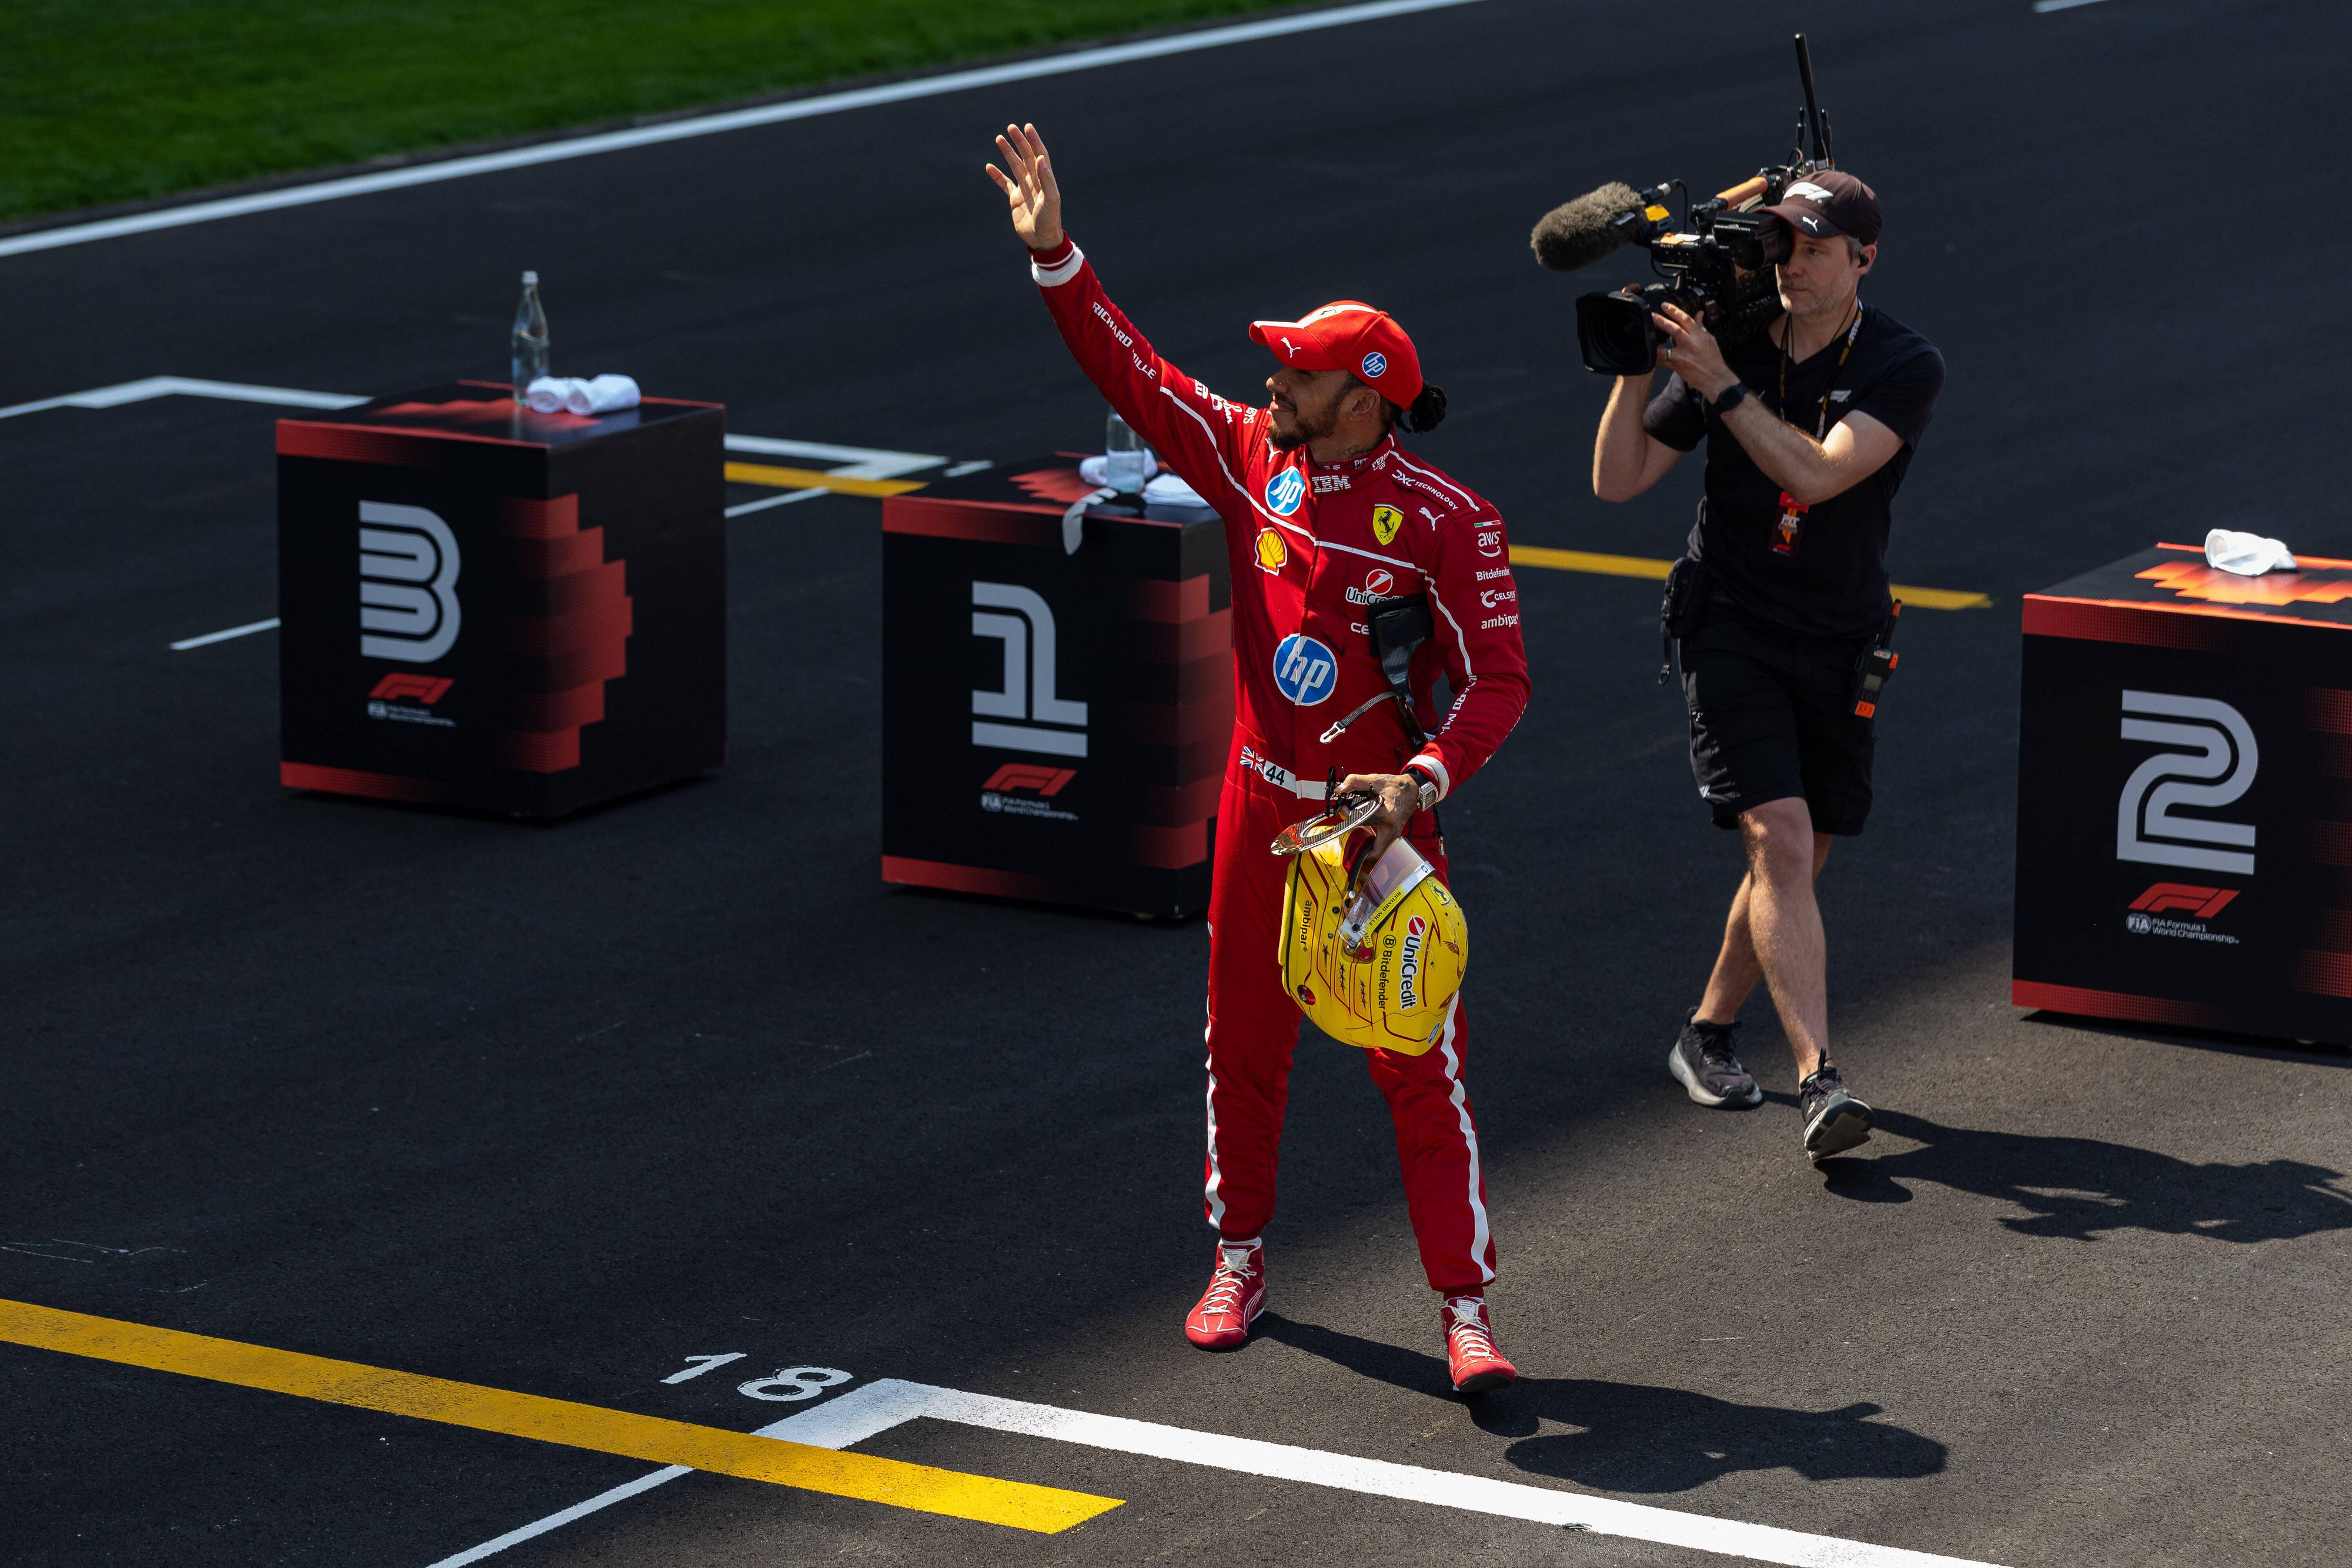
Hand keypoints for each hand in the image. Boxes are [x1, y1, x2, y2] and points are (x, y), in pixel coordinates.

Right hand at [984, 122, 1063, 251]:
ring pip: (1014, 166)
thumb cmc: (1049, 221)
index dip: (1034, 141)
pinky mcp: (1015, 199)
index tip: (1027, 127)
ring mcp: (1024, 189)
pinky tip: (989, 166)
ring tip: (999, 139)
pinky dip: (997, 175)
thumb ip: (1046, 179)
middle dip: (1019, 142)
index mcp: (1045, 179)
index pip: (1039, 155)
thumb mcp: (1050, 200)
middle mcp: (1035, 181)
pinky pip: (1005, 184)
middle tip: (1011, 128)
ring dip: (1007, 153)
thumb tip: (1040, 158)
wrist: (1041, 240)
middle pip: (1026, 157)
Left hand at [1334, 772, 1425, 873]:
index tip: (1343, 810)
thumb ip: (1354, 782)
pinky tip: (1364, 837)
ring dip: (1366, 851)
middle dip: (1359, 850)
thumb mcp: (1375, 780)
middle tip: (1349, 836)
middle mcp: (1392, 829)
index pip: (1361, 823)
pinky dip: (1372, 847)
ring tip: (1355, 839)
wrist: (1412, 790)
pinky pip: (1381, 849)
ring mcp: (1395, 835)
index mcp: (1386, 815)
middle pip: (1372, 852)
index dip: (1347, 817)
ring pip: (1378, 854)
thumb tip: (1339, 789)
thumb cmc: (1395, 786)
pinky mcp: (1394, 836)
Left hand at [1651, 302, 1735, 398]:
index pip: (1686, 319)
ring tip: (1646, 335)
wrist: (1715, 378)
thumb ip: (1700, 327)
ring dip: (1654, 342)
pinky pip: (1662, 361)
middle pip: (1675, 330)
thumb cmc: (1713, 359)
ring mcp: (1683, 357)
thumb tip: (1698, 314)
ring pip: (1666, 348)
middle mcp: (1691, 345)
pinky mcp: (1677, 367)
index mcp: (1699, 336)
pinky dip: (1655, 356)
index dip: (1675, 311)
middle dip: (1662, 321)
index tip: (1665, 306)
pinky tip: (1648, 352)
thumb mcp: (1709, 340)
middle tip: (1652, 315)